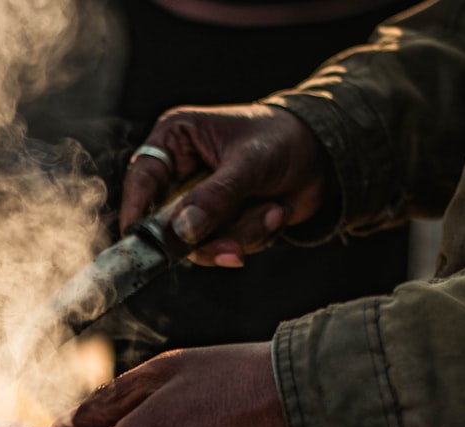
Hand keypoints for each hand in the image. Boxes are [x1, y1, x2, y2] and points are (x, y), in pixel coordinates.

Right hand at [122, 105, 333, 266]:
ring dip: (239, 236)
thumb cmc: (286, 139)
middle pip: (166, 221)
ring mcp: (198, 201)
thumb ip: (215, 198)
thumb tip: (182, 231)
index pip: (142, 178)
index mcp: (176, 140)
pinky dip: (251, 237)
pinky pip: (221, 247)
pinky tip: (273, 213)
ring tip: (271, 212)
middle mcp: (181, 172)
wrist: (327, 156)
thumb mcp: (250, 164)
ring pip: (197, 242)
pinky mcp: (218, 223)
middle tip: (234, 249)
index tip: (138, 239)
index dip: (137, 211)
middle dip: (206, 237)